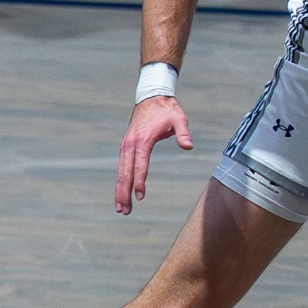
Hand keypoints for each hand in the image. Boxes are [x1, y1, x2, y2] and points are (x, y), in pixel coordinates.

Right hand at [114, 94, 191, 212]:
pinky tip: (121, 192)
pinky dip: (120, 180)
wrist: (151, 97)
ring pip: (120, 171)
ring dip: (119, 189)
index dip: (139, 181)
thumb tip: (188, 146)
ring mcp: (126, 145)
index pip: (140, 164)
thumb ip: (183, 133)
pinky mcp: (126, 146)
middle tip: (124, 210)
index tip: (140, 197)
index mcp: (143, 139)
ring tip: (120, 208)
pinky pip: (122, 166)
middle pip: (125, 172)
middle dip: (123, 192)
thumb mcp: (179, 119)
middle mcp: (130, 143)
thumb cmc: (167, 110)